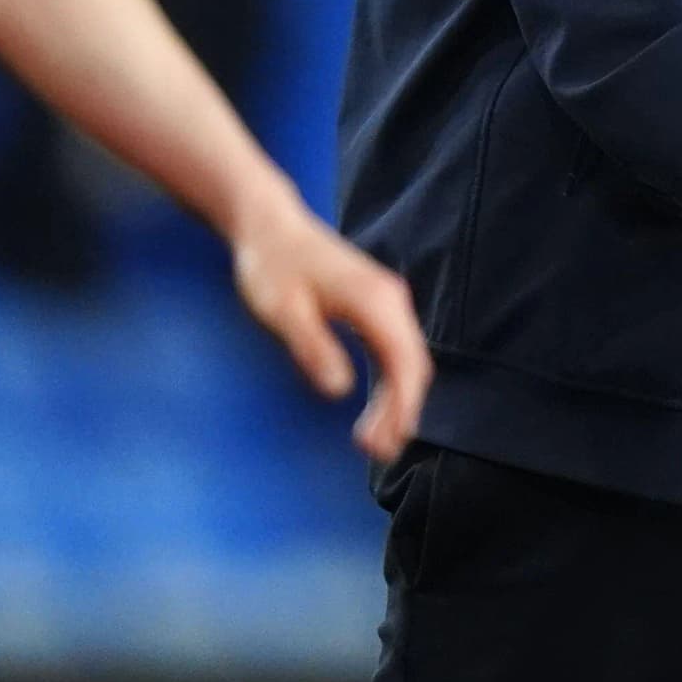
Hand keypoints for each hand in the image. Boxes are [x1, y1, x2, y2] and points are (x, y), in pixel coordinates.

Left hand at [230, 207, 432, 463]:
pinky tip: (376, 412)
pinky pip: (394, 353)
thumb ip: (312, 347)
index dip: (402, 407)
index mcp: (374, 300)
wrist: (269, 228)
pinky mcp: (376, 308)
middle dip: (401, 413)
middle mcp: (390, 300)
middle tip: (376, 454)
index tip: (388, 443)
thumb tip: (340, 390)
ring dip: (397, 404)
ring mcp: (386, 302)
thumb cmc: (271, 266)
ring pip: (407, 362)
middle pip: (413, 366)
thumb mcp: (282, 311)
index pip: (404, 363)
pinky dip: (390, 386)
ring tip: (374, 443)